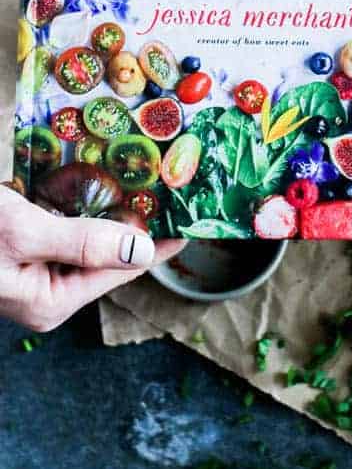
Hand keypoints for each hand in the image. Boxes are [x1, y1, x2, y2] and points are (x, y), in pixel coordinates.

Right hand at [0, 184, 183, 330]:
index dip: (156, 246)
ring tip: (140, 188)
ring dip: (109, 213)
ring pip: (89, 241)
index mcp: (52, 302)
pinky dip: (82, 210)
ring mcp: (37, 274)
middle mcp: (48, 294)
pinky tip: (94, 186)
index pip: (121, 272)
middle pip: (107, 256)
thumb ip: (81, 242)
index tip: (188, 225)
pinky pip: (67, 232)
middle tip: (165, 193)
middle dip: (134, 224)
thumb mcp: (26, 233)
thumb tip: (139, 250)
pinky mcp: (27, 253)